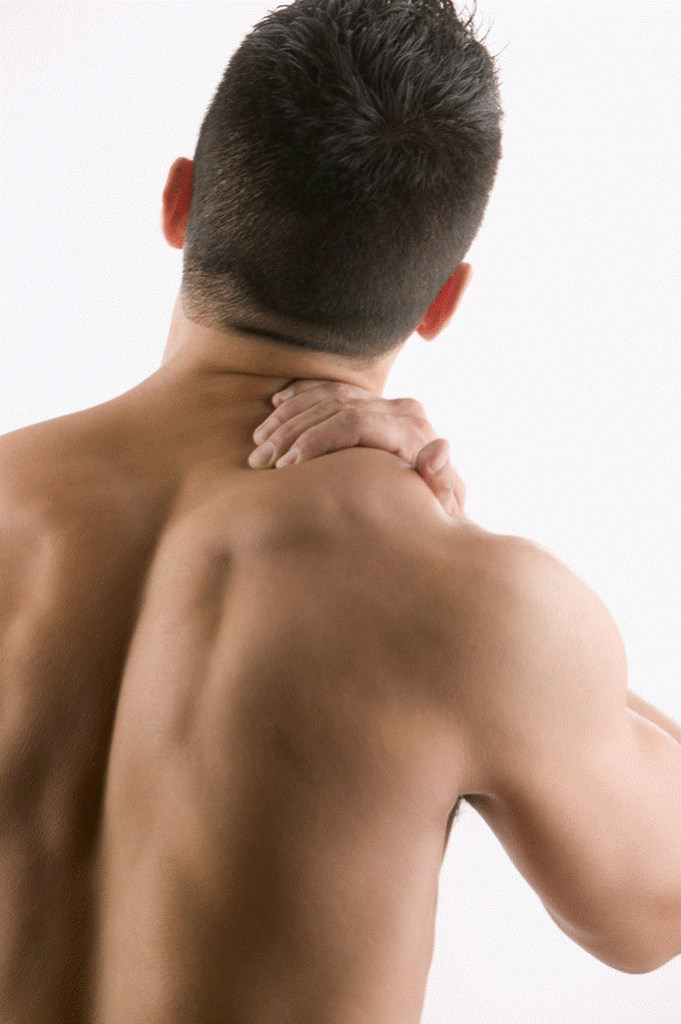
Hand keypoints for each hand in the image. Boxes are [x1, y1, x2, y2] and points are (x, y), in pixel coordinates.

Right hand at [249, 379, 465, 516]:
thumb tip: (438, 447)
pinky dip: (301, 395)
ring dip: (288, 416)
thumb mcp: (445, 504)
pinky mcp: (370, 403)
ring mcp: (384, 403)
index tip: (286, 466)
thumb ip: (443, 480)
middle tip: (259, 459)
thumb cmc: (436, 513)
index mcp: (412, 429)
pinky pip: (329, 390)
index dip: (316, 439)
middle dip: (292, 432)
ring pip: (328, 396)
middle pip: (335, 407)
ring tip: (259, 442)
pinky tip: (275, 405)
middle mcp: (399, 409)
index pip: (354, 422)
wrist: (440, 502)